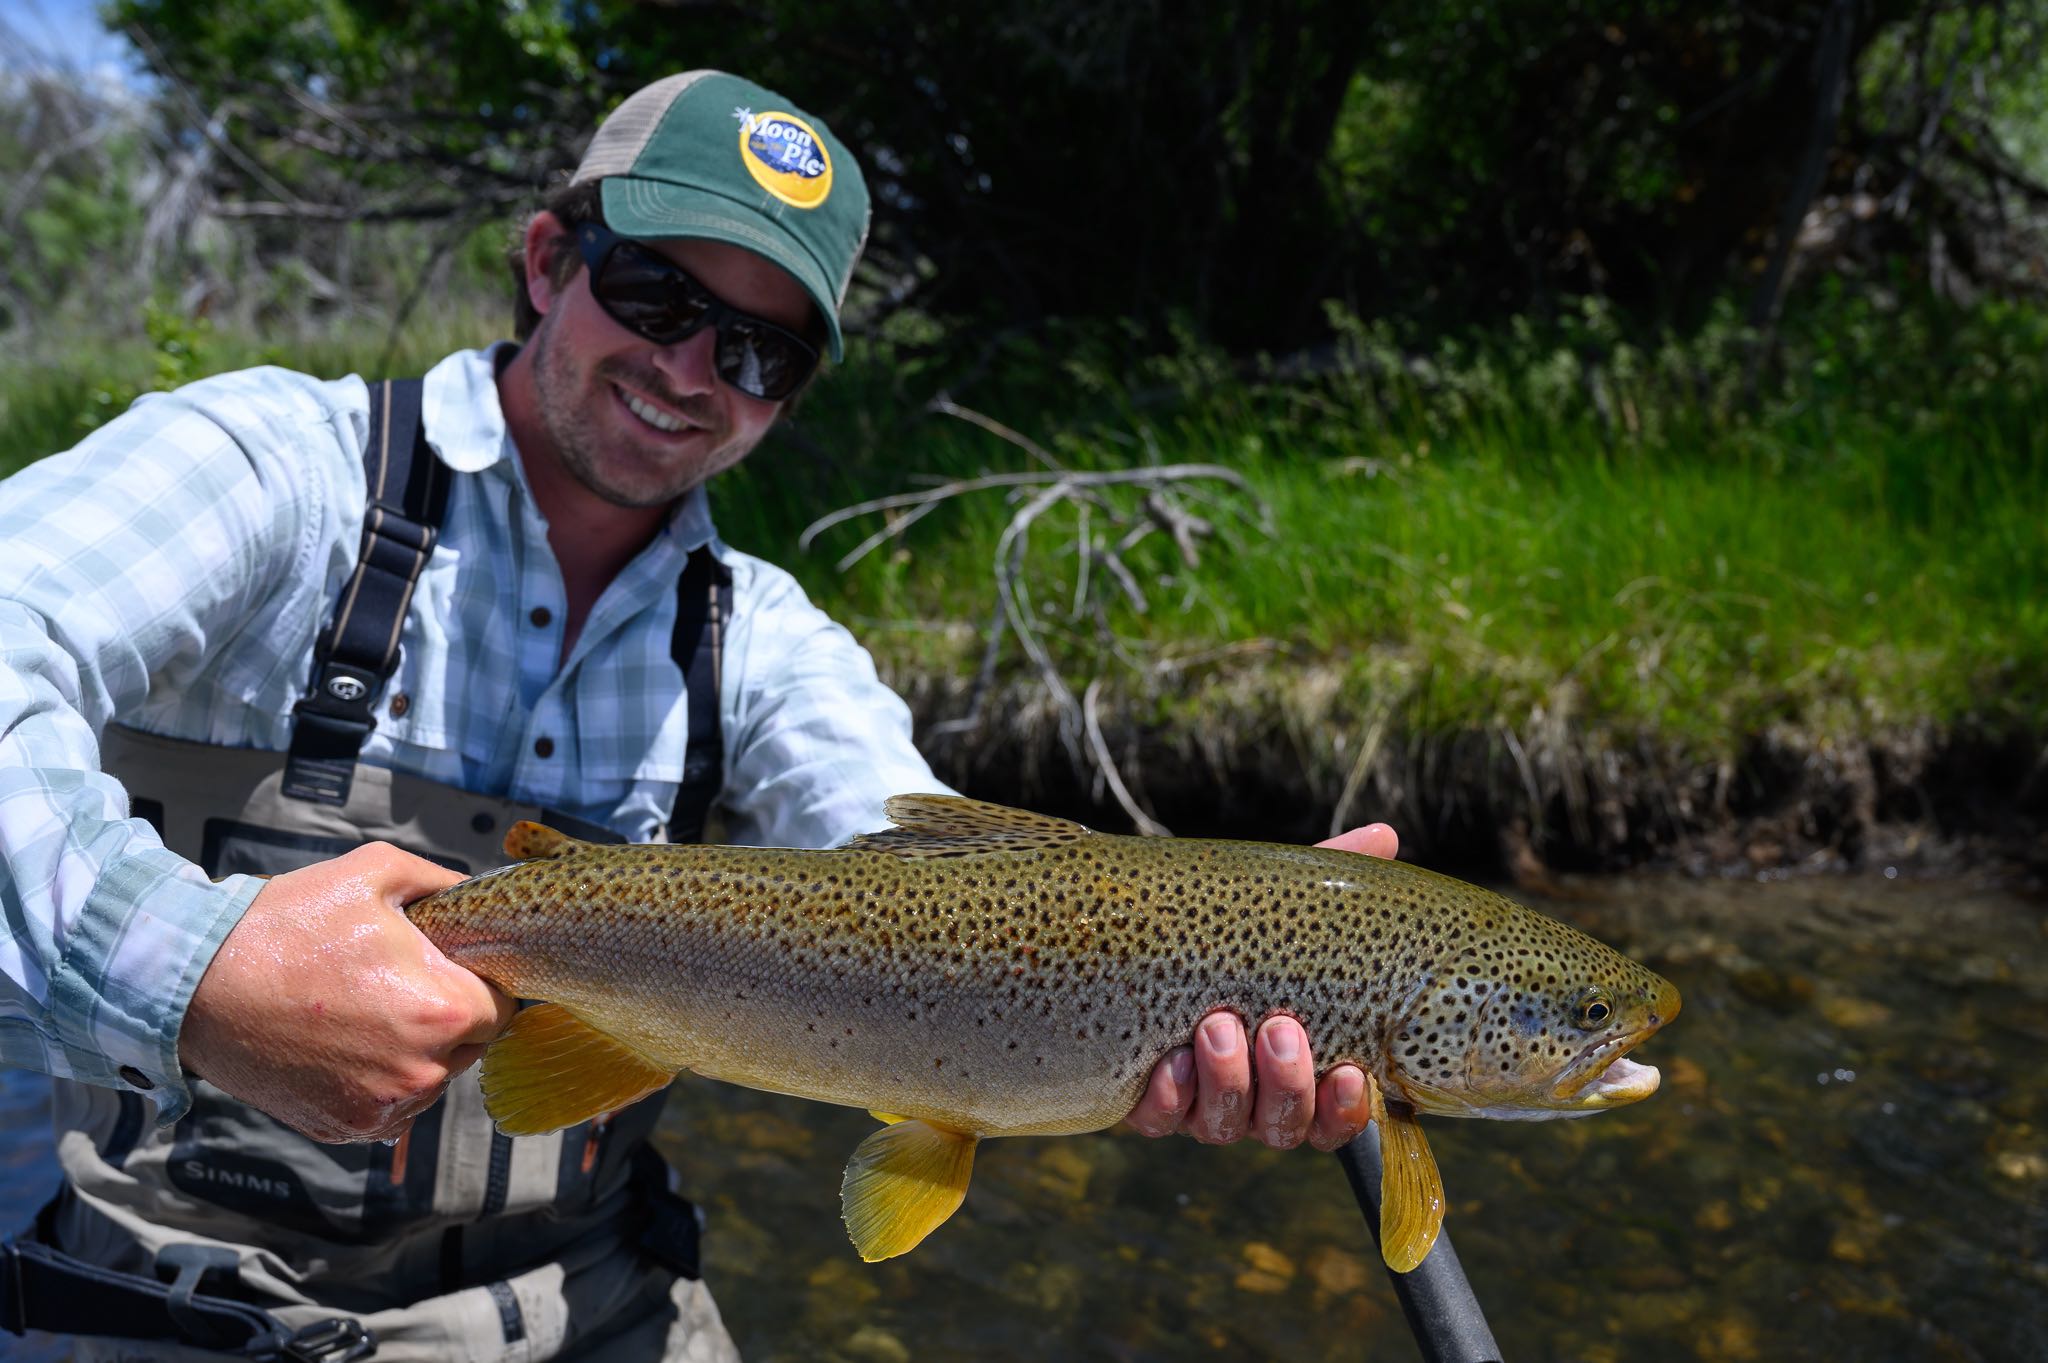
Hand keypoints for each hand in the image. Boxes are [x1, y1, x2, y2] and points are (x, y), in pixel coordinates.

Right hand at [179, 843, 514, 1141]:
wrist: (193, 985)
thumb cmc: (285, 924)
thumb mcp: (374, 873)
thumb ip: (442, 881)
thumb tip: (477, 894)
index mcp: (443, 1011)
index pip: (502, 1006)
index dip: (480, 982)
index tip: (450, 968)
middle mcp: (422, 1073)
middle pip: (470, 1046)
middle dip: (449, 1017)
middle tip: (398, 984)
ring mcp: (381, 1110)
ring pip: (431, 1080)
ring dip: (414, 1052)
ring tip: (362, 1011)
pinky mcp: (344, 1129)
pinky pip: (390, 1107)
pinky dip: (377, 1081)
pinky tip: (341, 1044)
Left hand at [1125, 822, 1397, 1150]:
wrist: (1130, 941)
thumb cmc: (1226, 931)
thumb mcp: (1276, 905)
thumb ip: (1330, 879)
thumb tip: (1384, 834)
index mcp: (1298, 1068)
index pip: (1335, 1116)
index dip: (1346, 1108)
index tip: (1352, 1072)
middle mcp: (1253, 1098)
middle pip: (1284, 1124)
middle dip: (1286, 1083)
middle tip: (1279, 1029)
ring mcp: (1198, 1105)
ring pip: (1224, 1125)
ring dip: (1227, 1080)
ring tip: (1217, 1026)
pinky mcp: (1144, 1104)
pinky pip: (1158, 1119)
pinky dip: (1168, 1096)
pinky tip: (1169, 1063)